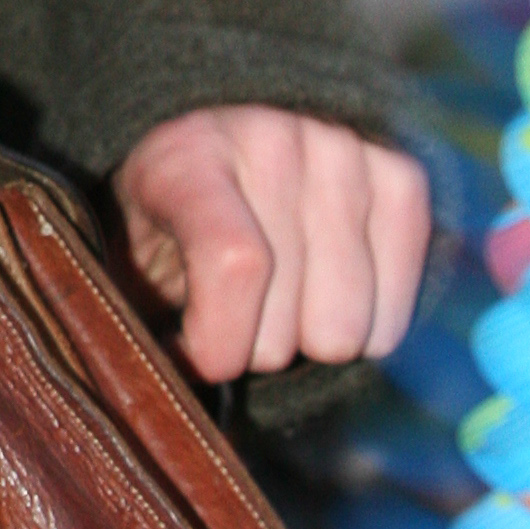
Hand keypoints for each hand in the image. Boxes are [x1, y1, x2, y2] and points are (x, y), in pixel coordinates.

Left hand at [112, 104, 430, 384]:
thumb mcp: (127, 260)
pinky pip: (393, 316)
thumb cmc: (166, 223)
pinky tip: (328, 295)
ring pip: (345, 329)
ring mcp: (344, 153)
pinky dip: (363, 331)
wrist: (216, 145)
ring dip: (310, 337)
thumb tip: (180, 387)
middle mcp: (272, 140)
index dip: (222, 341)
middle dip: (257, 345)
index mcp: (187, 157)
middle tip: (237, 309)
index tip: (201, 359)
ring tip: (281, 297)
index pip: (235, 264)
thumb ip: (142, 323)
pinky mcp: (403, 176)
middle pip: (292, 322)